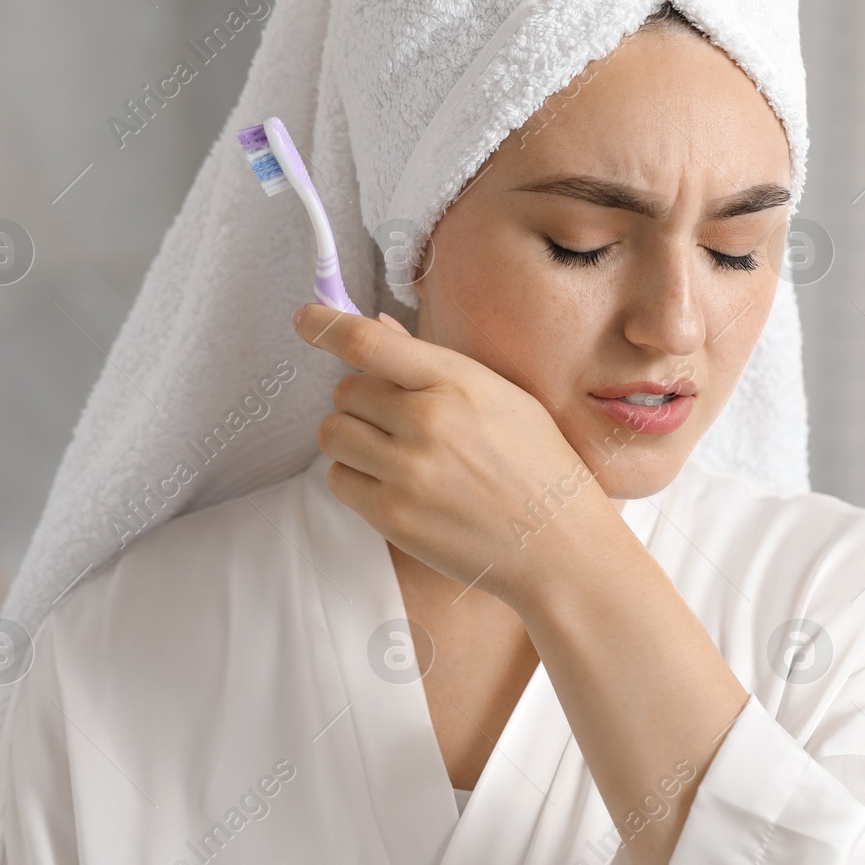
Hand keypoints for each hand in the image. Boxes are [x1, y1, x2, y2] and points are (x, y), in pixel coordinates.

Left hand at [291, 302, 615, 604]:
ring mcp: (408, 471)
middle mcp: (428, 420)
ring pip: (333, 434)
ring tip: (391, 453)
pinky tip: (395, 485)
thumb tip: (377, 329)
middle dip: (361, 402)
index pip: (368, 342)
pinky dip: (356, 479)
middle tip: (396, 422)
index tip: (304, 318)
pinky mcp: (393, 515)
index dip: (325, 325)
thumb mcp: (503, 398)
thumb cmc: (538, 465)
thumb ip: (435, 364)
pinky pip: (339, 480)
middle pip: (345, 391)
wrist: (560, 546)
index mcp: (458, 382)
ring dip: (351, 438)